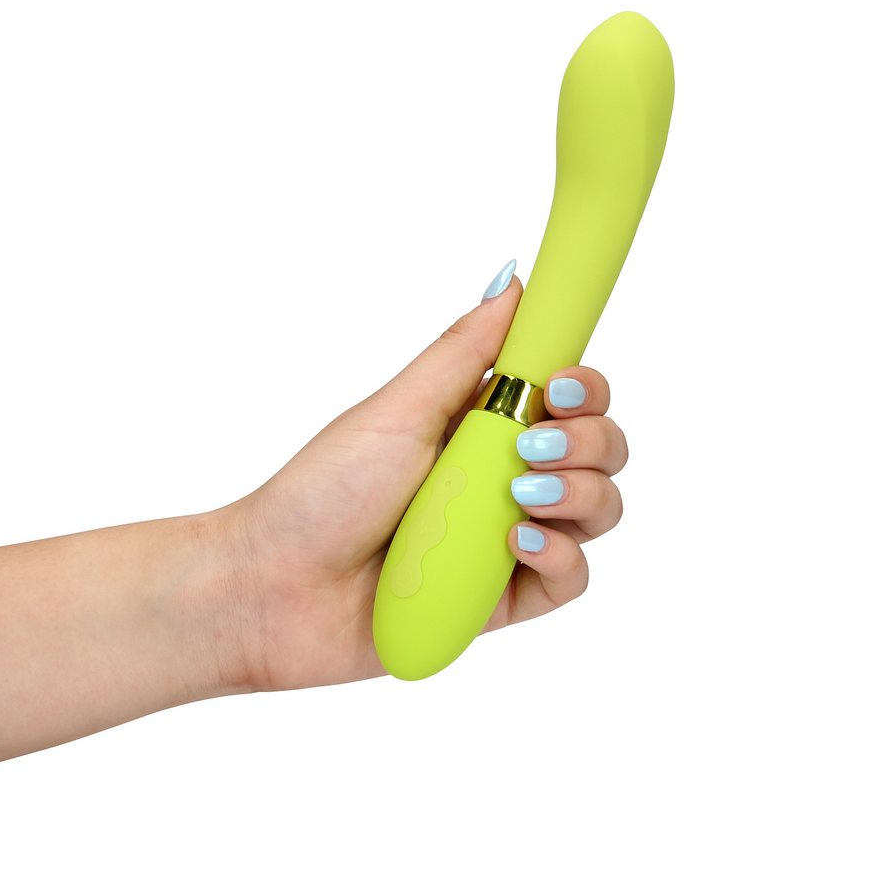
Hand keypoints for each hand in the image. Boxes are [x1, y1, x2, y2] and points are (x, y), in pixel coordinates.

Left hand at [221, 268, 627, 689]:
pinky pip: (572, 577)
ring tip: (519, 494)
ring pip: (599, 510)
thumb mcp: (398, 408)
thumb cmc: (323, 491)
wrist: (275, 587)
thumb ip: (463, 351)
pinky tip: (515, 543)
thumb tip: (513, 280)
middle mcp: (507, 476)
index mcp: (484, 424)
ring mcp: (510, 537)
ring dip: (581, 494)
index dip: (585, 387)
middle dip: (588, 441)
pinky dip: (560, 557)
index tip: (563, 386)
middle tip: (530, 446)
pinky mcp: (506, 597)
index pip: (570, 396)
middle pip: (601, 449)